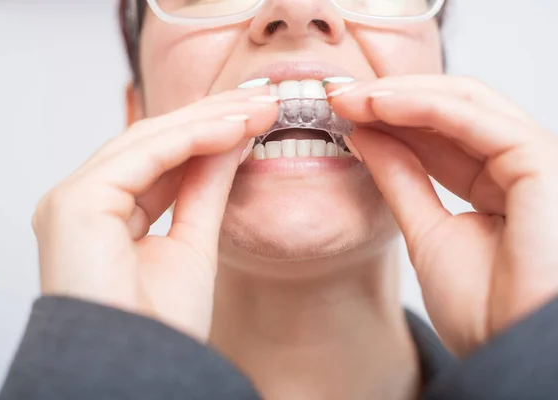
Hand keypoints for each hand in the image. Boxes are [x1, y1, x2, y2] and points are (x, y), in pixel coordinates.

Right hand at [32, 86, 277, 341]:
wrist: (142, 374)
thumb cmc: (161, 326)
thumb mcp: (194, 241)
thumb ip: (205, 187)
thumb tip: (230, 141)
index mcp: (101, 214)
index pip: (158, 158)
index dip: (207, 135)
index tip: (253, 120)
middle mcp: (81, 201)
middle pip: (152, 141)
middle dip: (211, 118)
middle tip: (262, 102)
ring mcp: (72, 200)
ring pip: (148, 141)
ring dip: (209, 120)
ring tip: (258, 108)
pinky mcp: (76, 203)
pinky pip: (144, 155)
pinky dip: (193, 137)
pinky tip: (234, 126)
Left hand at [327, 75, 557, 355]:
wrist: (510, 353)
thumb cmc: (485, 312)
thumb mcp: (425, 232)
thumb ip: (402, 179)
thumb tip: (366, 135)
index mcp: (499, 185)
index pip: (442, 135)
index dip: (390, 121)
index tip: (343, 114)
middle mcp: (520, 167)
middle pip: (453, 111)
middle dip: (391, 101)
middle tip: (338, 97)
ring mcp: (535, 161)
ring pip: (465, 104)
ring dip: (400, 96)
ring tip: (349, 97)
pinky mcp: (541, 161)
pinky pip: (475, 119)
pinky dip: (423, 106)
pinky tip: (379, 104)